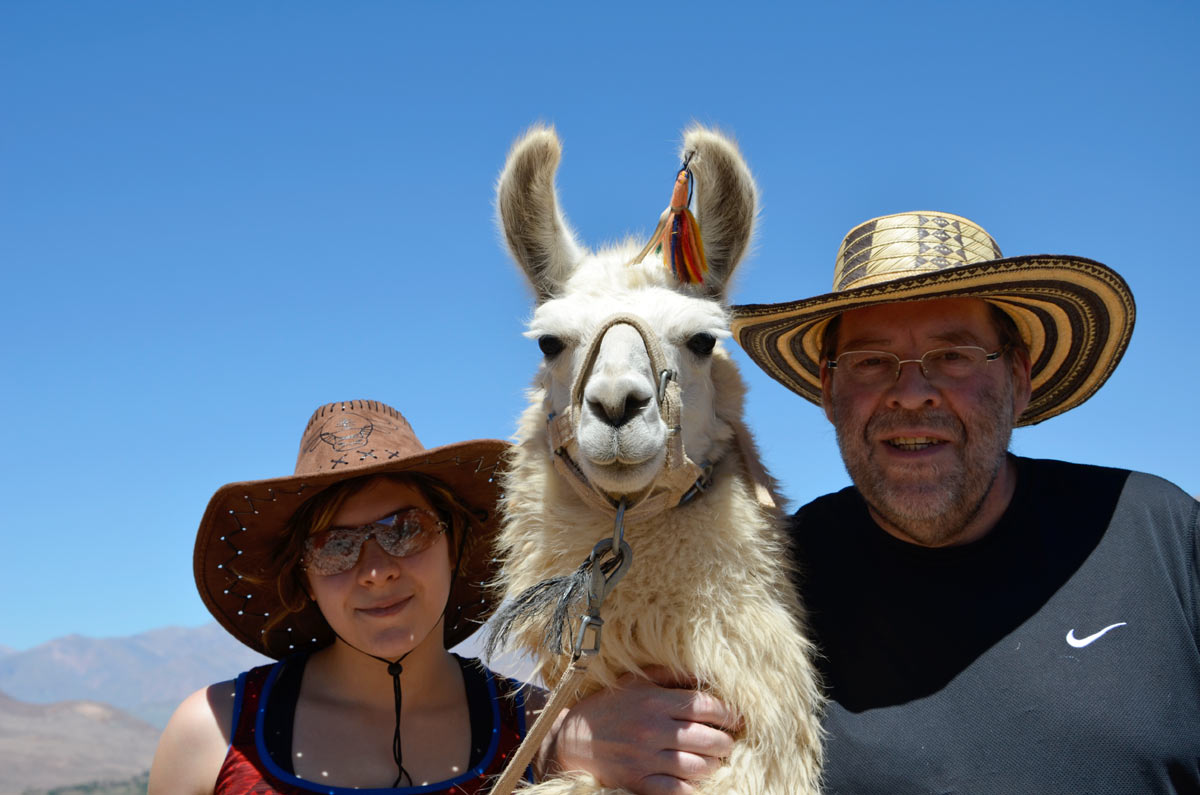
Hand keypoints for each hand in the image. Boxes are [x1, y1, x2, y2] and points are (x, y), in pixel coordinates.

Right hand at [539, 666, 740, 794]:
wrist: (572, 739)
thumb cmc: (610, 706)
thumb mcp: (636, 682)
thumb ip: (670, 676)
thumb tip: (705, 675)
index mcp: (654, 701)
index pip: (705, 707)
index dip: (729, 713)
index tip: (738, 718)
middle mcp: (652, 729)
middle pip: (708, 739)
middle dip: (726, 741)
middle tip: (729, 741)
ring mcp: (645, 758)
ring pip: (698, 767)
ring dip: (714, 765)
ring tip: (715, 760)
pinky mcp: (638, 782)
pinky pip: (678, 790)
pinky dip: (693, 787)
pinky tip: (696, 779)